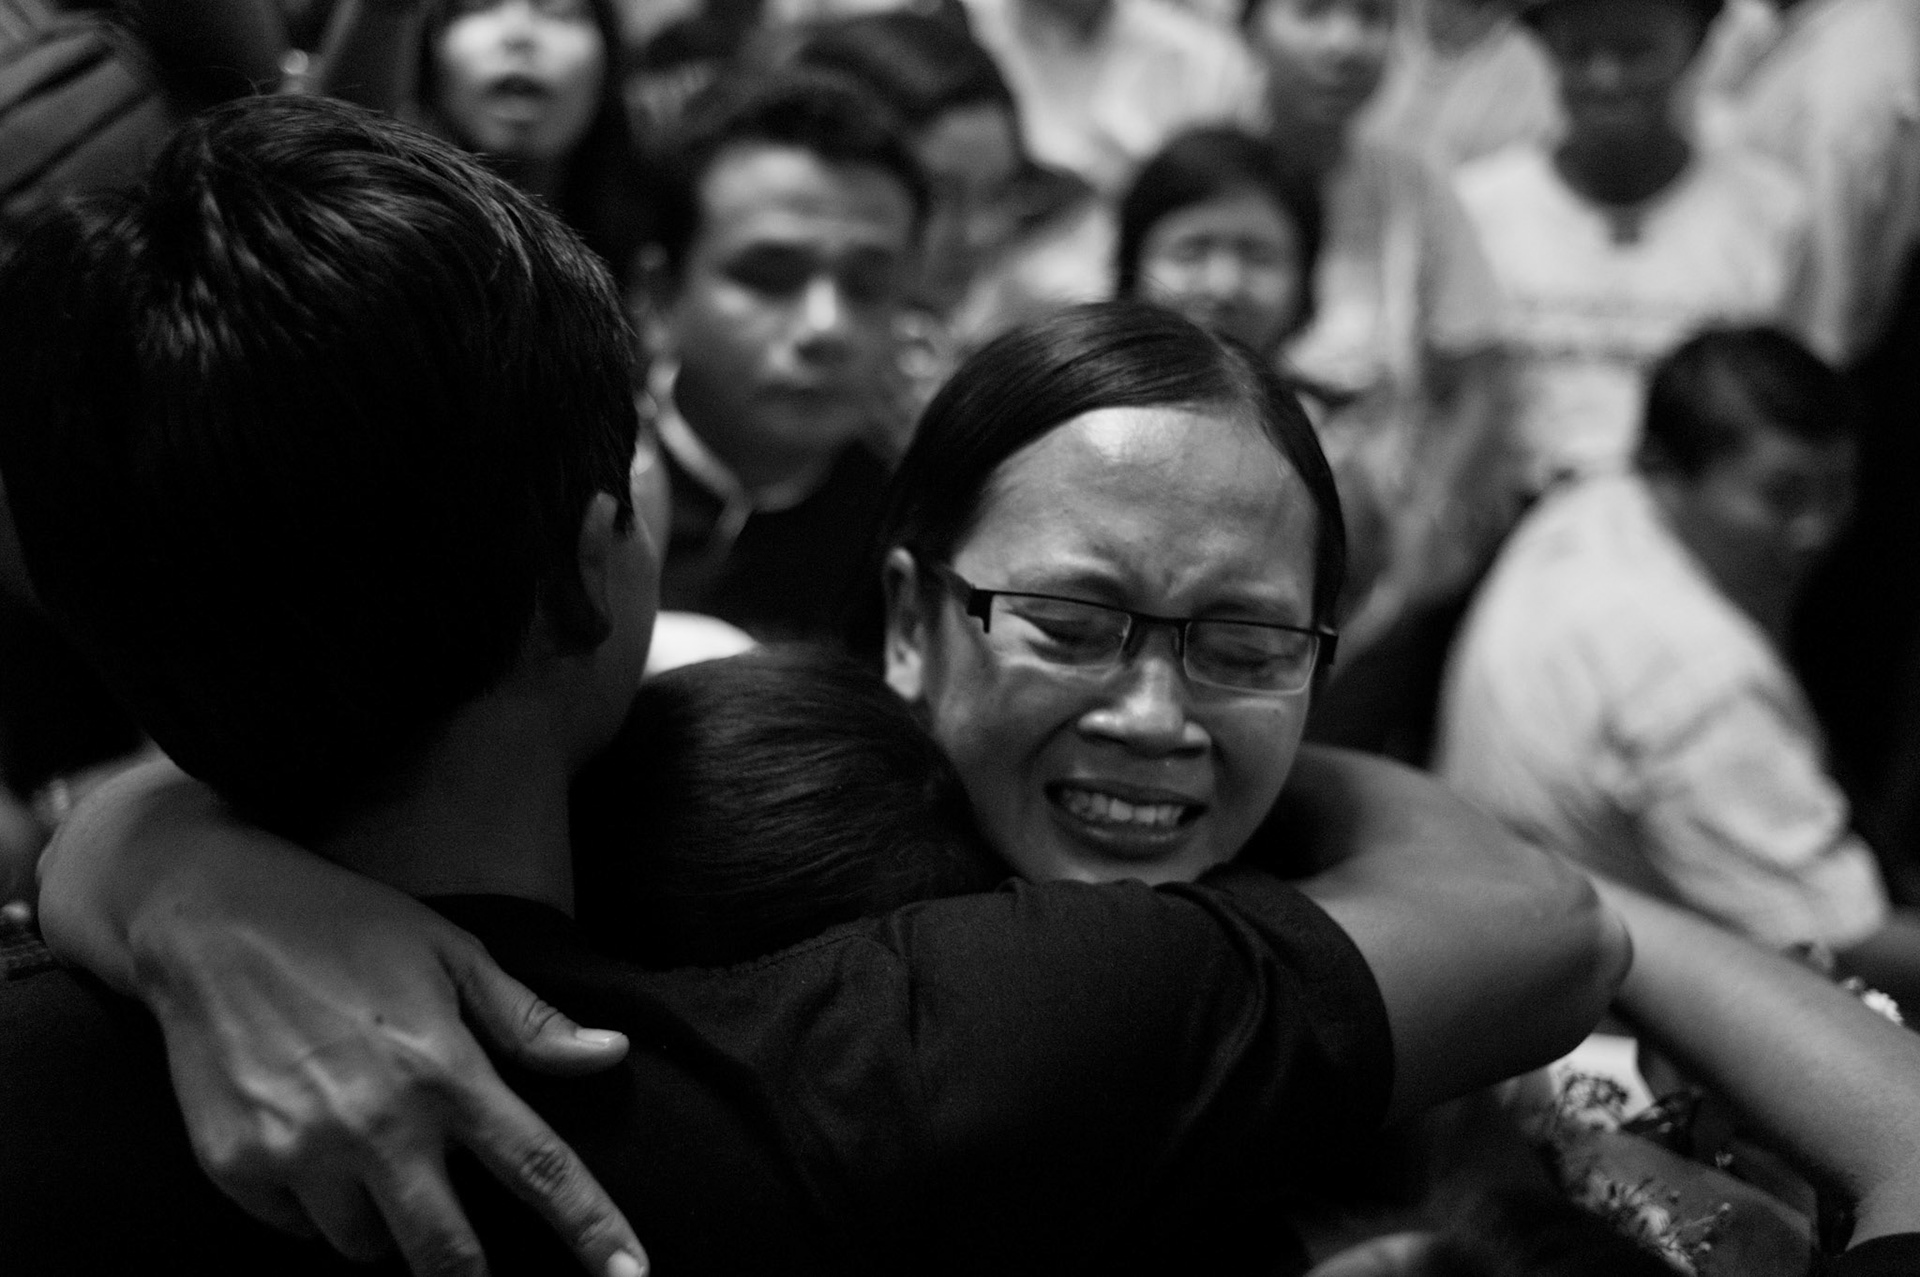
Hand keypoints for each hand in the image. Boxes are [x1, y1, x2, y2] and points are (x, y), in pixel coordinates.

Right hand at [39, 763, 647, 1276]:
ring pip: (368, 1250)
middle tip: (473, 1260)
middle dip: (470, 1275)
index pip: (540, 1169)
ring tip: (374, 1158)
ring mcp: (300, 1153)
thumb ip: (529, 1021)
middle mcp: (376, 1124)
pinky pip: (298, 1232)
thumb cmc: (346, 928)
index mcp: (444, 1070)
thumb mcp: (451, 953)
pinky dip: (317, 1210)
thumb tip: (612, 1054)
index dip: (594, 1232)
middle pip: (448, 1255)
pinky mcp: (238, 1170)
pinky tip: (312, 1146)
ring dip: (387, 1227)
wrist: (206, 921)